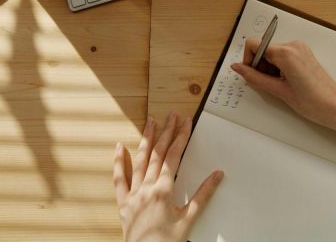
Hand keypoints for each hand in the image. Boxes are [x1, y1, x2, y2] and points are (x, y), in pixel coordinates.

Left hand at [114, 112, 223, 241]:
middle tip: (172, 115)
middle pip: (157, 154)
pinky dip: (118, 162)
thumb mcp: (189, 219)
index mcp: (163, 191)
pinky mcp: (124, 203)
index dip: (181, 137)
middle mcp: (146, 188)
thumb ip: (203, 195)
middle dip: (166, 132)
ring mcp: (133, 195)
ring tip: (150, 122)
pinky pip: (119, 179)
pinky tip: (119, 147)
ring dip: (146, 140)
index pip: (174, 157)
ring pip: (139, 161)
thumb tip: (217, 175)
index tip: (186, 122)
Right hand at [230, 39, 335, 149]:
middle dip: (260, 66)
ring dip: (269, 68)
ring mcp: (300, 48)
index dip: (248, 60)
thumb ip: (254, 77)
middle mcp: (293, 45)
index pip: (254, 44)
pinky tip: (286, 82)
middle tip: (269, 85)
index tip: (252, 75)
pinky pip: (283, 56)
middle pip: (263, 48)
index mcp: (286, 52)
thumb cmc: (312, 102)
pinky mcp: (304, 54)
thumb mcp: (278, 91)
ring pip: (272, 53)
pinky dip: (278, 68)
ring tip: (280, 86)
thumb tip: (237, 68)